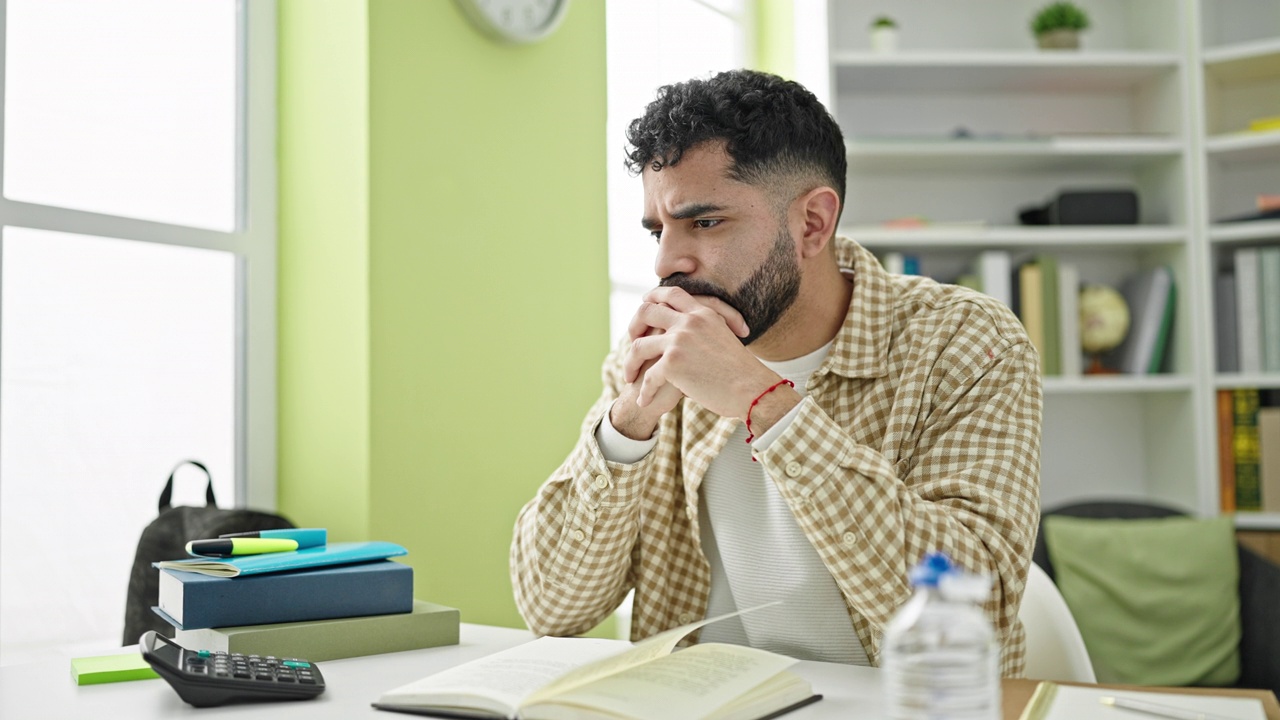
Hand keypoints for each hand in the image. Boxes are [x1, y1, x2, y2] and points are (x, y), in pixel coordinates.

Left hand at [622, 286, 783, 420]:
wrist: (752, 390)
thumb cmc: (741, 373)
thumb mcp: (723, 339)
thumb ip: (703, 333)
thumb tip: (686, 340)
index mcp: (703, 314)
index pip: (672, 294)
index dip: (654, 297)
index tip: (644, 305)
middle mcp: (689, 322)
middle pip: (646, 311)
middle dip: (633, 327)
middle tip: (631, 344)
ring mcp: (679, 340)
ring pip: (639, 346)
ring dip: (630, 364)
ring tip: (629, 378)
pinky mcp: (673, 363)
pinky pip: (649, 376)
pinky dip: (644, 391)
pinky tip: (644, 401)